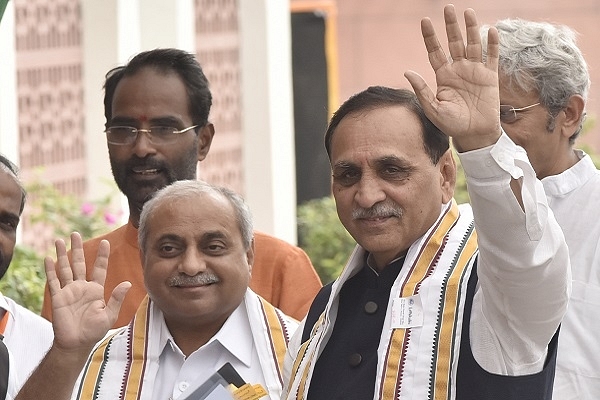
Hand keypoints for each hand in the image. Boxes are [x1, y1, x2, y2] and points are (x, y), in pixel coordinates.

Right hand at [45, 232, 130, 352]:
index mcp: (96, 290)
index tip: (105, 242)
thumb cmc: (94, 331)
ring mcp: (69, 291)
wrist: (77, 343)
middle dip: (77, 248)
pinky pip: (53, 281)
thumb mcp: (109, 314)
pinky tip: (48, 258)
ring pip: (65, 268)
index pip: (99, 268)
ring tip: (59, 240)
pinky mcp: (58, 297)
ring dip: (62, 255)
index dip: (102, 256)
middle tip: (75, 233)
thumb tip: (127, 283)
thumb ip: (116, 298)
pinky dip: (50, 270)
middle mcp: (82, 287)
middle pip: (79, 263)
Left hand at [404, 5, 500, 151]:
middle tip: (448, 7)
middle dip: (451, 26)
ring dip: (471, 28)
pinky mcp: (490, 76)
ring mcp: (475, 71)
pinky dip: (491, 44)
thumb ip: (422, 90)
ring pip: (472, 45)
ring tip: (467, 12)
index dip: (430, 37)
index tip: (425, 21)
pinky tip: (490, 31)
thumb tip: (407, 71)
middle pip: (454, 42)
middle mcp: (458, 69)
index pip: (435, 51)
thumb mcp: (433, 109)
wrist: (474, 134)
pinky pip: (491, 57)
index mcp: (443, 76)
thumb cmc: (452, 124)